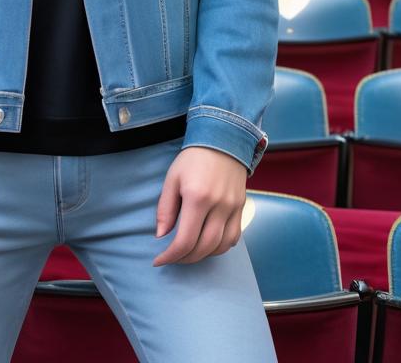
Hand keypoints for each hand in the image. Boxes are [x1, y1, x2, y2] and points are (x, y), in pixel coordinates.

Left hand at [152, 146, 247, 266]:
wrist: (223, 140)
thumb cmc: (193, 158)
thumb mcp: (172, 179)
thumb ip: (165, 208)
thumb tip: (161, 235)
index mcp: (197, 198)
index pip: (185, 240)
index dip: (170, 256)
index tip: (159, 260)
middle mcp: (218, 206)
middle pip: (203, 248)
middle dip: (185, 259)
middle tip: (172, 258)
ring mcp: (233, 208)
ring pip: (220, 247)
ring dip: (203, 255)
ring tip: (188, 252)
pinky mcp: (242, 208)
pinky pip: (234, 237)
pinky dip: (220, 247)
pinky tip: (208, 244)